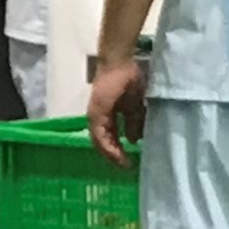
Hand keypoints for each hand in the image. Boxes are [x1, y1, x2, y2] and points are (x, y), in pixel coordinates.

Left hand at [86, 53, 149, 167]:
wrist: (119, 62)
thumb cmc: (127, 79)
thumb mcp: (134, 106)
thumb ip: (133, 123)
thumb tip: (133, 140)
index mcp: (106, 115)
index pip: (109, 138)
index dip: (117, 150)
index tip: (129, 160)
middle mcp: (97, 117)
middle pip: (102, 143)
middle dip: (114, 156)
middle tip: (126, 166)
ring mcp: (94, 115)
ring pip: (98, 142)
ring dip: (110, 154)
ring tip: (122, 163)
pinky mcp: (96, 113)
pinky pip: (99, 135)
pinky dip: (107, 146)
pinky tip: (117, 153)